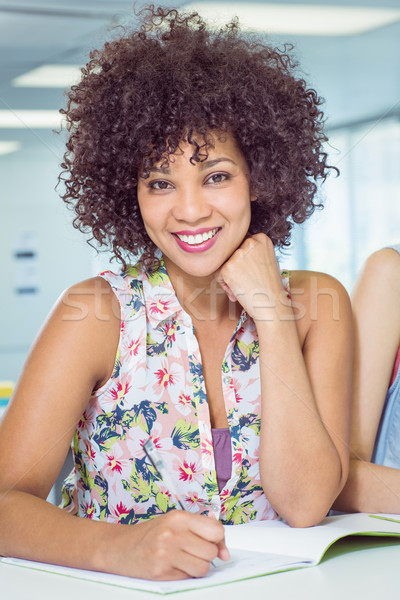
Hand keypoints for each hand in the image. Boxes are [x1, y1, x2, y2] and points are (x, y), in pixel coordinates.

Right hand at [109, 510, 229, 579]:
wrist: (120, 547)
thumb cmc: (151, 534)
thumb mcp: (175, 523)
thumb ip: (201, 531)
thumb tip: (225, 553)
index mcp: (179, 517)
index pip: (216, 530)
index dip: (218, 540)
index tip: (213, 543)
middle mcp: (172, 533)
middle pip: (211, 551)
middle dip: (206, 554)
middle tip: (191, 550)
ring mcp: (166, 553)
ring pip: (203, 568)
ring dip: (197, 567)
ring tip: (183, 559)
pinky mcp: (161, 572)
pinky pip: (189, 578)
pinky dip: (185, 574)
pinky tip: (172, 566)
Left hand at [217, 233, 286, 320]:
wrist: (272, 305)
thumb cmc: (269, 286)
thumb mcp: (266, 260)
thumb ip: (252, 251)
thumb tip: (230, 250)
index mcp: (261, 238)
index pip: (241, 244)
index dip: (244, 260)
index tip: (254, 271)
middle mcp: (250, 242)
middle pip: (231, 252)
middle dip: (235, 266)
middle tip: (249, 280)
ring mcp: (238, 254)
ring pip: (223, 262)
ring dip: (229, 276)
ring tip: (244, 286)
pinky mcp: (228, 267)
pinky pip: (218, 274)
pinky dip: (225, 285)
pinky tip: (238, 291)